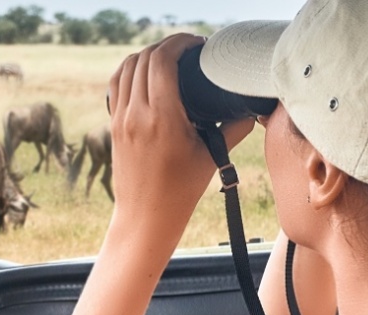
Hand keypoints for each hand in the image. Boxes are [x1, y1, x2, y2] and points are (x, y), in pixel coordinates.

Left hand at [106, 33, 256, 217]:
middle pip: (144, 58)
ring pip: (126, 67)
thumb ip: (234, 129)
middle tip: (188, 49)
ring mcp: (121, 119)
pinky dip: (130, 70)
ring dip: (146, 54)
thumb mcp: (211, 157)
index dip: (179, 43)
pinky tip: (145, 73)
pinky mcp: (113, 126)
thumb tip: (254, 110)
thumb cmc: (180, 191)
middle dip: (166, 45)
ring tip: (168, 56)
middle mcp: (136, 114)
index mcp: (162, 118)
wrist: (145, 218)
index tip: (197, 43)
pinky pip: (116, 85)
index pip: (162, 61)